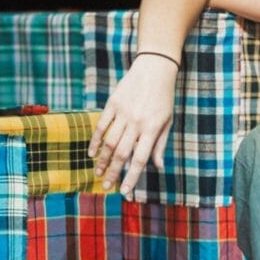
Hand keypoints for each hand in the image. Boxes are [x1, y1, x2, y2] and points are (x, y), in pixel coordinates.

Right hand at [87, 55, 176, 195]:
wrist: (155, 68)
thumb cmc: (164, 97)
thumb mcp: (168, 121)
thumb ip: (160, 144)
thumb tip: (157, 167)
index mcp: (152, 129)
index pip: (140, 159)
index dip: (132, 177)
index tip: (124, 191)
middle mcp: (137, 122)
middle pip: (122, 153)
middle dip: (113, 172)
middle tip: (106, 186)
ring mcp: (123, 112)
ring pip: (109, 142)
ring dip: (102, 159)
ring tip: (97, 171)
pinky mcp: (113, 103)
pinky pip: (101, 125)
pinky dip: (95, 140)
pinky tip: (91, 152)